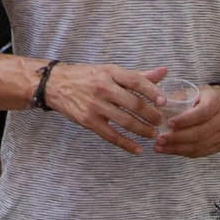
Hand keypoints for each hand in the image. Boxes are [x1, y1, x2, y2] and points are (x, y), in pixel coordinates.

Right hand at [44, 62, 164, 152]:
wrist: (55, 84)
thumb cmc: (87, 76)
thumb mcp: (110, 70)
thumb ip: (137, 74)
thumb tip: (163, 72)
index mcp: (110, 72)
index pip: (135, 81)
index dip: (152, 91)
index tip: (164, 101)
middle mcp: (103, 88)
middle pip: (133, 104)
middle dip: (151, 115)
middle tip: (161, 122)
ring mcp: (95, 106)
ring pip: (125, 121)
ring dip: (142, 130)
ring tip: (153, 134)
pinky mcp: (88, 121)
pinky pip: (111, 135)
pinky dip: (126, 144)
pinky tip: (137, 149)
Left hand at [149, 84, 219, 157]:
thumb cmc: (205, 98)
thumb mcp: (193, 91)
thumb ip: (177, 98)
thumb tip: (158, 105)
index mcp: (217, 101)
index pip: (202, 112)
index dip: (185, 120)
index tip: (169, 123)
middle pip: (200, 132)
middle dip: (178, 137)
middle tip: (160, 138)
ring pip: (200, 145)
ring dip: (178, 148)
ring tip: (160, 146)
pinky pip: (201, 152)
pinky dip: (183, 152)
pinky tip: (169, 150)